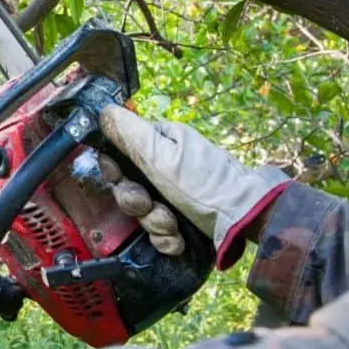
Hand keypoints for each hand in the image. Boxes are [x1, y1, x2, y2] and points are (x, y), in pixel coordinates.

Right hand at [99, 105, 289, 268]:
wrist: (245, 220)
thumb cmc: (203, 183)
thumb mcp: (162, 156)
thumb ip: (129, 134)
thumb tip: (103, 110)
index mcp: (159, 143)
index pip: (119, 155)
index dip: (115, 172)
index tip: (120, 180)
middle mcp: (164, 167)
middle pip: (128, 187)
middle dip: (137, 203)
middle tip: (151, 206)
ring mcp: (173, 195)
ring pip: (142, 212)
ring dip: (154, 223)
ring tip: (172, 225)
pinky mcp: (181, 220)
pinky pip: (158, 231)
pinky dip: (166, 238)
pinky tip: (178, 238)